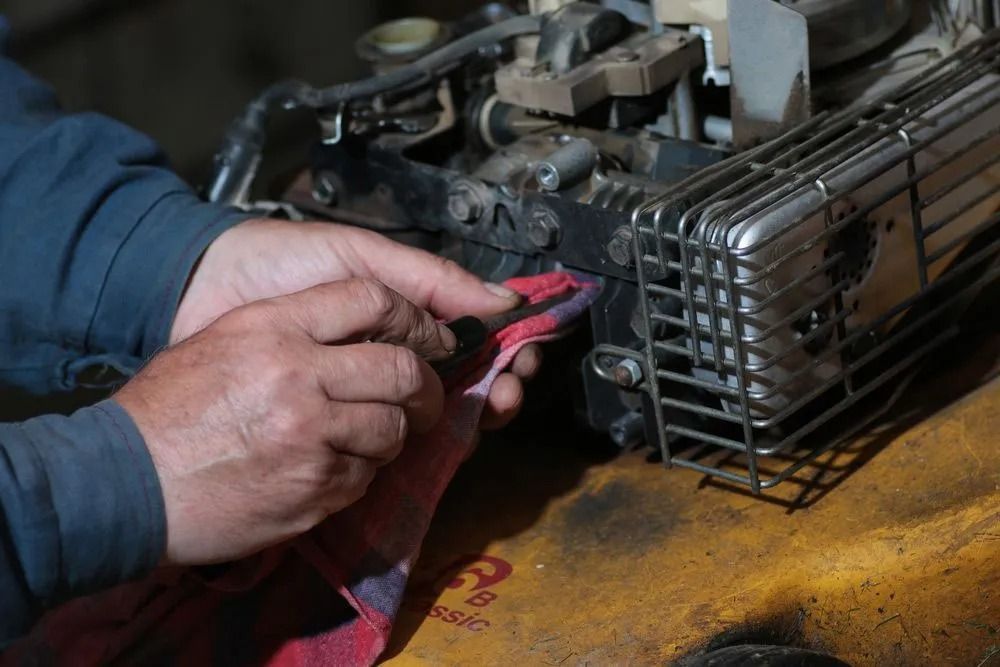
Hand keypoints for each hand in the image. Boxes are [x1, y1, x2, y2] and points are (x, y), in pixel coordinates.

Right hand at [118, 279, 451, 564]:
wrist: (125, 483)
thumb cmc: (167, 411)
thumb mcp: (220, 342)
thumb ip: (289, 330)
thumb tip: (359, 335)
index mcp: (273, 326)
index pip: (372, 299)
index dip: (415, 319)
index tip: (429, 338)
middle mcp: (298, 374)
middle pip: (402, 370)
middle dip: (426, 388)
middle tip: (425, 399)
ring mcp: (309, 434)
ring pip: (392, 429)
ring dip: (392, 436)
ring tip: (371, 439)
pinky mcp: (313, 488)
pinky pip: (366, 476)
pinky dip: (359, 474)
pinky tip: (330, 470)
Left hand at [172, 219, 541, 428]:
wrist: (197, 294)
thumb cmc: (277, 263)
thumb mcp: (358, 257)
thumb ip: (428, 279)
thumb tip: (505, 302)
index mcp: (408, 318)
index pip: (477, 340)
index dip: (508, 351)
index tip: (523, 358)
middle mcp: (398, 360)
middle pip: (470, 383)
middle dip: (499, 387)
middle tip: (504, 393)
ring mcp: (369, 399)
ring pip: (441, 418)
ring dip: (473, 415)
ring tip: (482, 408)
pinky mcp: (336, 432)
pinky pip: (391, 445)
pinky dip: (423, 444)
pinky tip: (435, 435)